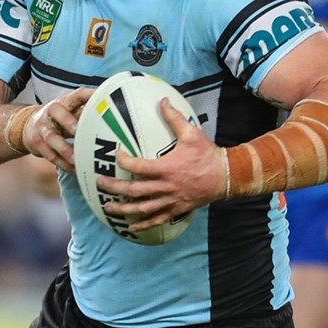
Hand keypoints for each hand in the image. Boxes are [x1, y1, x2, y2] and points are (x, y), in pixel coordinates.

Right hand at [21, 87, 94, 170]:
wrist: (29, 126)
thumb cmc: (59, 119)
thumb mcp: (71, 110)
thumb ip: (87, 113)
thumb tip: (115, 118)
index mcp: (64, 101)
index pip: (77, 95)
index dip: (88, 95)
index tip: (101, 99)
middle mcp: (50, 111)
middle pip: (57, 111)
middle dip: (68, 121)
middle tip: (79, 131)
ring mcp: (42, 127)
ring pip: (52, 137)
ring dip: (65, 149)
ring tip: (77, 159)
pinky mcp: (37, 143)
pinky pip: (50, 154)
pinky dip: (63, 163)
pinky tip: (74, 169)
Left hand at [99, 98, 223, 231]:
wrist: (227, 176)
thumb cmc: (207, 154)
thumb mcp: (192, 133)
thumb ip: (174, 118)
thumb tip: (163, 100)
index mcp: (167, 168)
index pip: (138, 166)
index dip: (124, 161)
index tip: (116, 155)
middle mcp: (166, 186)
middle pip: (135, 190)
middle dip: (115, 187)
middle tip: (100, 183)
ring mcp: (171, 200)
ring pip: (143, 208)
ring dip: (124, 209)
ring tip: (108, 207)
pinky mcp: (177, 209)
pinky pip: (158, 219)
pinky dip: (144, 224)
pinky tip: (131, 226)